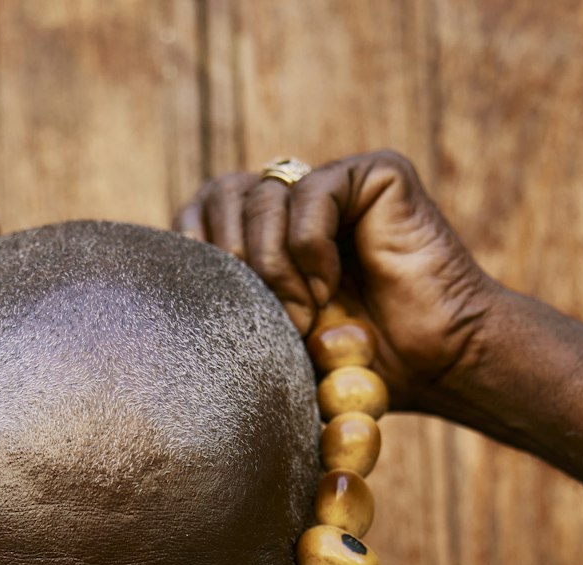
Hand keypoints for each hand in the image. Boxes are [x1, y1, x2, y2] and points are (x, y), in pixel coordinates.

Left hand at [173, 151, 497, 408]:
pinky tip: (330, 287)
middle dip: (230, 264)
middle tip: (265, 321)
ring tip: (305, 317)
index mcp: (262, 235)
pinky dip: (308, 247)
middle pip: (216, 194)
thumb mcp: (269, 349)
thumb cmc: (356, 372)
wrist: (436, 366)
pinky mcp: (374, 173)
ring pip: (258, 194)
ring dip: (273, 268)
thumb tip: (145, 324)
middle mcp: (294, 200)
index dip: (190, 253)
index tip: (210, 310)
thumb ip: (222, 319)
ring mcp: (333, 182)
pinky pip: (309, 191)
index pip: (193, 214)